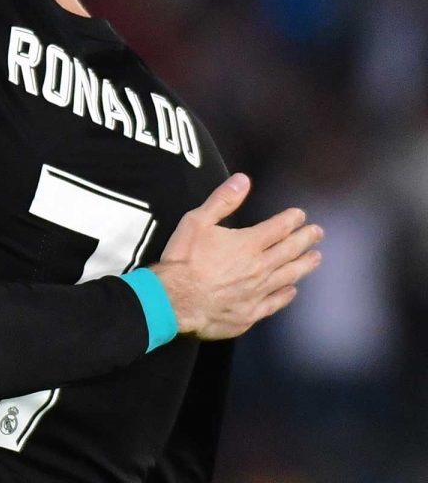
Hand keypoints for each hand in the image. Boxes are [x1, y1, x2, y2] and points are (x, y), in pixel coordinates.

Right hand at [151, 173, 322, 339]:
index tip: (301, 215)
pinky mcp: (251, 313)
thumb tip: (243, 180)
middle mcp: (259, 267)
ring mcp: (258, 292)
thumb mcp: (196, 222)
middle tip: (318, 233)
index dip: (291, 220)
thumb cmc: (184, 259)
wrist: (175, 300)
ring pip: (288, 276)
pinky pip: (275, 302)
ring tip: (316, 258)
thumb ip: (222, 201)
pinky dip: (286, 295)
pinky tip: (292, 290)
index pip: (277, 228)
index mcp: (247, 244)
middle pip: (289, 251)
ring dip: (304, 265)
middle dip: (305, 239)